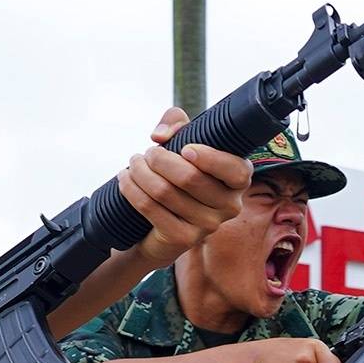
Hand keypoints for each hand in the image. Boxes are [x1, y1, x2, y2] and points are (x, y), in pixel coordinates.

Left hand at [118, 106, 251, 262]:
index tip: (184, 148)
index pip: (236, 170)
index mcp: (238, 180)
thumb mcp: (184, 140)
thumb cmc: (180, 173)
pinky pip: (150, 207)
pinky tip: (125, 179)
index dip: (210, 158)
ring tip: (133, 163)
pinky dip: (131, 189)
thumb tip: (160, 136)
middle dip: (158, 159)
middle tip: (146, 153)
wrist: (163, 226)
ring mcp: (207, 226)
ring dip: (140, 171)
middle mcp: (229, 206)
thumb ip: (177, 123)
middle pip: (189, 178)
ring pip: (165, 191)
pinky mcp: (183, 239)